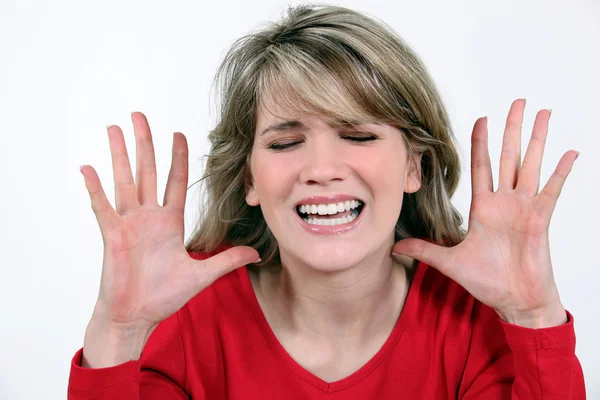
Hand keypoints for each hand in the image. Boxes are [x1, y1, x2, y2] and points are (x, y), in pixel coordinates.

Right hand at [80, 112, 258, 334]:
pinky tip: (89, 168)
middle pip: (147, 171)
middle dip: (145, 143)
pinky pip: (103, 207)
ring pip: (124, 180)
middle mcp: (148, 217)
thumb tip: (256, 253)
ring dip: (119, 154)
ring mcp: (129, 224)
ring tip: (114, 128)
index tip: (178, 134)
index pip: (176, 181)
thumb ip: (227, 260)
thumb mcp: (202, 275)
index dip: (178, 158)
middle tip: (140, 115)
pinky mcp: (112, 236)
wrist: (136, 316)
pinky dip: (96, 188)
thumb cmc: (164, 296)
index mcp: (169, 222)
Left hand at [392, 99, 577, 327]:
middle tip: (518, 101)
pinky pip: (552, 190)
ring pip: (531, 164)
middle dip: (512, 128)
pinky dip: (560, 171)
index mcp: (484, 207)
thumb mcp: (449, 262)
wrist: (514, 301)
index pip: (481, 166)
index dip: (481, 142)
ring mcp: (524, 208)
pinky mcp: (540, 219)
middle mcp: (504, 202)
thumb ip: (424, 249)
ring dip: (537, 139)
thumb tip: (395, 246)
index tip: (481, 118)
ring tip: (544, 113)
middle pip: (509, 156)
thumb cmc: (487, 282)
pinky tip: (570, 151)